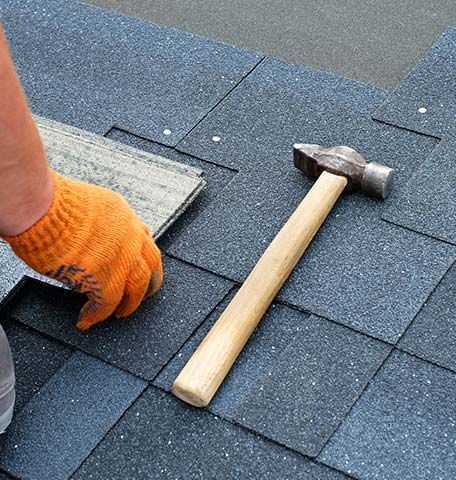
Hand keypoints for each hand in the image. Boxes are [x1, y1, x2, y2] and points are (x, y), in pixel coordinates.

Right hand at [2, 169, 162, 329]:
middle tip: (142, 295)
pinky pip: (108, 303)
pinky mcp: (105, 277)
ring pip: (137, 287)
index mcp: (124, 216)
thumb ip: (101, 223)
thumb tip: (95, 240)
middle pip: (151, 265)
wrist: (42, 208)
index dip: (143, 257)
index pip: (145, 240)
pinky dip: (97, 314)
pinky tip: (88, 319)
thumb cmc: (53, 204)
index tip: (142, 267)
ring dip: (129, 304)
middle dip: (148, 283)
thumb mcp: (90, 204)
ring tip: (120, 314)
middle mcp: (130, 235)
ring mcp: (121, 257)